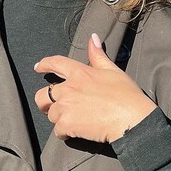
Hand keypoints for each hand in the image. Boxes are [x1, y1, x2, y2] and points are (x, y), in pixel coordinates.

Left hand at [34, 33, 156, 142]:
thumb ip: (98, 55)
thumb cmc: (126, 94)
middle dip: (44, 100)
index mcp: (79, 73)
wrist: (132, 119)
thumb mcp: (112, 70)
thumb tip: (93, 38)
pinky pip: (57, 130)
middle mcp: (68, 88)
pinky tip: (73, 132)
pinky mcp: (68, 125)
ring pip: (50, 114)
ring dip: (58, 118)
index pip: (55, 63)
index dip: (44, 64)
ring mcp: (66, 107)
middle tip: (51, 106)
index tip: (38, 67)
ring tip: (71, 120)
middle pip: (43, 94)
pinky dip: (64, 132)